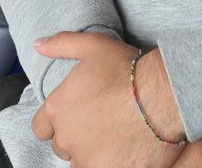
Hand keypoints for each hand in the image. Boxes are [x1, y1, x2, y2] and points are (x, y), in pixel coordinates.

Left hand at [31, 33, 184, 167]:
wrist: (162, 97)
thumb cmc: (127, 70)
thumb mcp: (92, 46)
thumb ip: (61, 44)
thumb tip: (38, 45)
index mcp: (57, 109)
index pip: (41, 128)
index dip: (56, 123)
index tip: (73, 117)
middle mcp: (67, 138)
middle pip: (62, 147)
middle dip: (76, 138)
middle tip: (98, 126)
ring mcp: (88, 160)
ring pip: (82, 163)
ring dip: (92, 155)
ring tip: (112, 140)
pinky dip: (113, 164)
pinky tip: (125, 152)